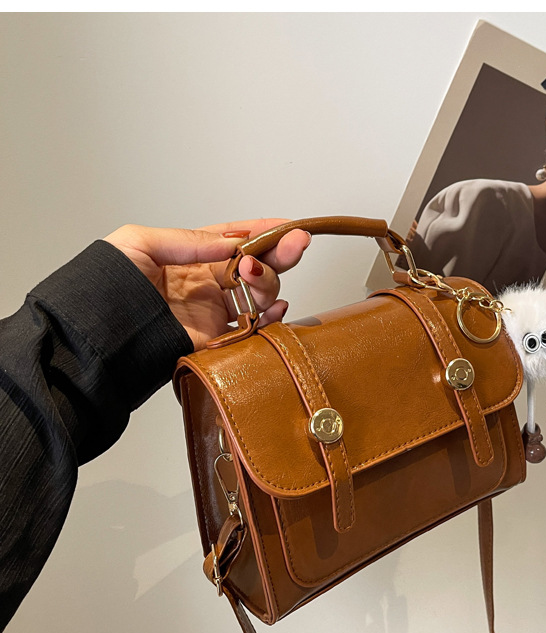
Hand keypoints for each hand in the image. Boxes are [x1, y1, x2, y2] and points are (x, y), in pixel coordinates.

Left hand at [104, 219, 310, 349]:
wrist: (94, 335)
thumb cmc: (105, 285)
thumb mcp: (140, 243)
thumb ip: (188, 241)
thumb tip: (231, 244)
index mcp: (190, 257)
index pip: (234, 239)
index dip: (262, 231)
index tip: (286, 226)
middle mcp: (207, 283)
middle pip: (256, 265)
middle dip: (280, 252)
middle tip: (296, 243)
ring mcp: (214, 312)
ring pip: (261, 294)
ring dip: (269, 281)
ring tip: (254, 275)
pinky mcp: (216, 340)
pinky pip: (255, 329)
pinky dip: (272, 318)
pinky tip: (275, 306)